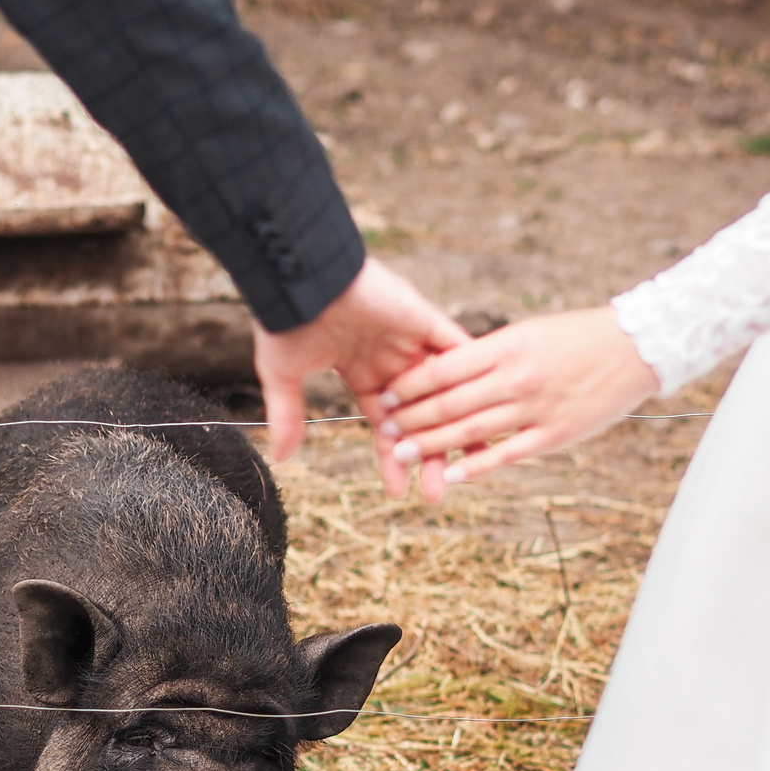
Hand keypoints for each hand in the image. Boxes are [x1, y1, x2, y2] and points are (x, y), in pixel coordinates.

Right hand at [254, 258, 467, 486]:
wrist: (300, 276)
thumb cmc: (287, 321)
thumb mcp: (284, 376)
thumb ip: (288, 416)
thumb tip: (283, 458)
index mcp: (362, 375)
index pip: (387, 428)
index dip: (393, 461)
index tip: (400, 493)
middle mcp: (392, 362)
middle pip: (421, 419)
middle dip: (430, 457)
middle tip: (438, 494)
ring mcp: (412, 342)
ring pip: (445, 393)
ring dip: (456, 429)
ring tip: (469, 466)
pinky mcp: (427, 321)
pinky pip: (458, 354)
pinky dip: (471, 381)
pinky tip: (486, 414)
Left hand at [377, 308, 660, 501]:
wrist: (635, 348)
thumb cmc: (576, 337)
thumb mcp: (528, 333)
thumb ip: (489, 353)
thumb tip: (447, 367)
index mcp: (507, 346)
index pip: (445, 368)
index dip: (412, 384)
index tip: (387, 393)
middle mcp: (516, 378)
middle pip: (450, 403)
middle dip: (412, 418)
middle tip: (384, 429)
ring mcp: (535, 409)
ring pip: (471, 431)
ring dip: (432, 445)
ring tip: (402, 453)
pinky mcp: (553, 435)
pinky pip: (506, 454)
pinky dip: (476, 466)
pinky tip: (452, 475)